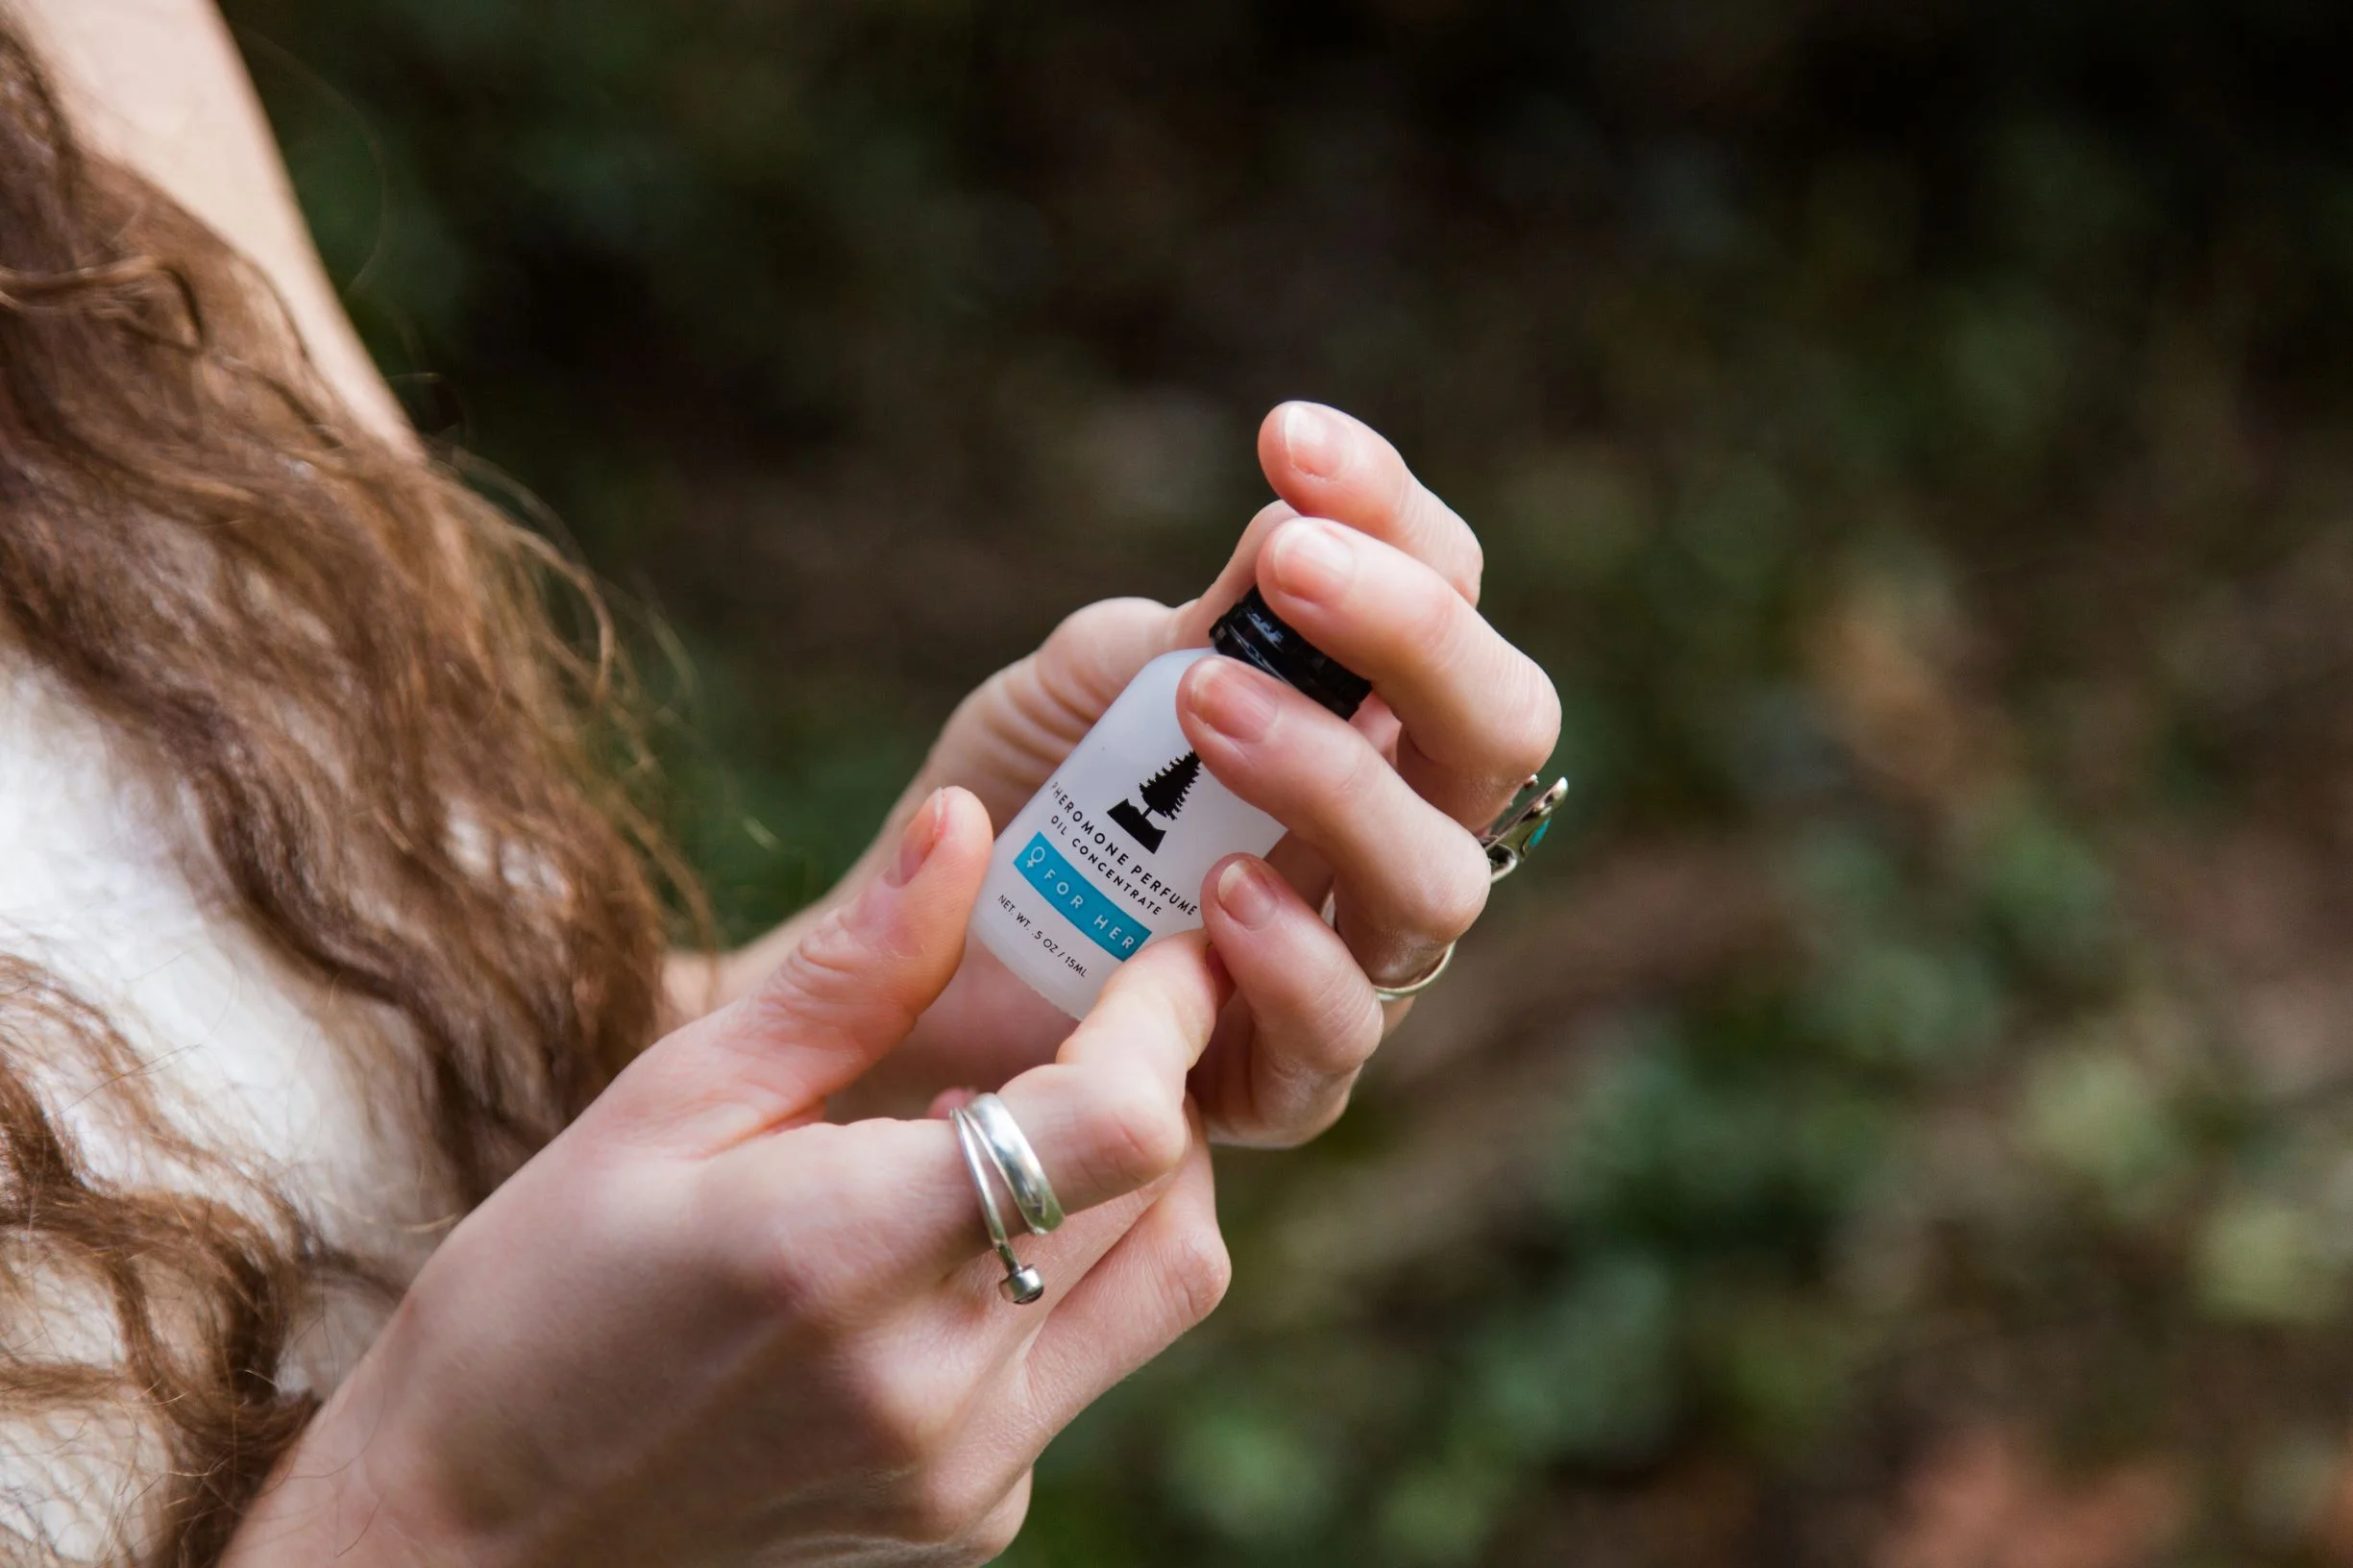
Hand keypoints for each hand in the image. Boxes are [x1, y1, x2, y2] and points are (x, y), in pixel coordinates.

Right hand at [228, 789, 1230, 1567]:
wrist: (463, 1545)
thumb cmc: (533, 1302)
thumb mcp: (667, 1106)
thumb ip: (847, 974)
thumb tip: (964, 825)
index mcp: (848, 1257)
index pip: (1120, 1127)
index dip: (1167, 1018)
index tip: (1168, 947)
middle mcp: (937, 1389)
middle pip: (1170, 1203)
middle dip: (1157, 1085)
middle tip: (1088, 1017)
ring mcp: (964, 1476)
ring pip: (1161, 1291)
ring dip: (1135, 1185)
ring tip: (1014, 1128)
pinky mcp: (968, 1525)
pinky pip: (1081, 1372)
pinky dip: (1061, 1280)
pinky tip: (942, 1252)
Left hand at [820, 403, 1558, 1146]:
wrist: (904, 953)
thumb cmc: (1029, 800)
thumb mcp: (1098, 684)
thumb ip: (1205, 622)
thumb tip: (1298, 517)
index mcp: (1369, 717)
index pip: (1448, 600)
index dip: (1395, 514)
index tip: (1288, 439)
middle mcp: (1390, 833)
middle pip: (1501, 732)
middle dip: (1414, 632)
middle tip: (1289, 563)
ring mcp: (1353, 958)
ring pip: (1441, 879)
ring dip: (1334, 777)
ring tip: (1207, 708)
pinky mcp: (1283, 1078)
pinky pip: (1340, 1026)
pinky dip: (1289, 952)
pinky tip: (1217, 891)